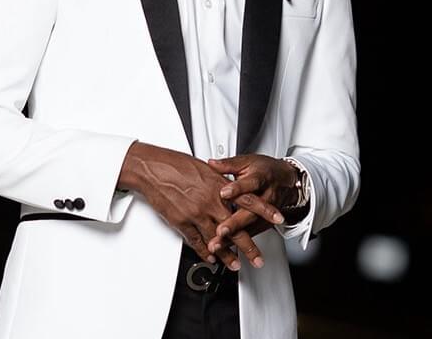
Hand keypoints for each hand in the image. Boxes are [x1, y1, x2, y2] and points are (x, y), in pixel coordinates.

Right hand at [117, 141, 261, 270]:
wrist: (154, 169)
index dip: (264, 211)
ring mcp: (196, 214)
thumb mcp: (205, 169)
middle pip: (235, 229)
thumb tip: (228, 188)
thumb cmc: (176, 165)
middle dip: (248, 247)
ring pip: (216, 240)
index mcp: (219, 187)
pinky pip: (196, 241)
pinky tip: (210, 257)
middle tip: (258, 260)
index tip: (277, 219)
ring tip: (235, 265)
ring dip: (226, 255)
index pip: (248, 200)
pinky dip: (204, 251)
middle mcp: (210, 202)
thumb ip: (219, 181)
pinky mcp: (182, 222)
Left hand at [203, 154, 299, 257]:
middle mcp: (266, 196)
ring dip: (235, 238)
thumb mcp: (247, 162)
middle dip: (234, 223)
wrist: (286, 180)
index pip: (249, 183)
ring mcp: (268, 213)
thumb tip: (211, 163)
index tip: (223, 193)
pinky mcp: (266, 223)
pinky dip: (240, 243)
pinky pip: (252, 233)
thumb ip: (229, 165)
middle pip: (250, 211)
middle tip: (219, 231)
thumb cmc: (264, 170)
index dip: (237, 188)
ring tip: (218, 244)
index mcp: (260, 178)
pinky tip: (227, 250)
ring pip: (250, 226)